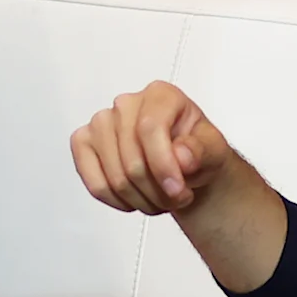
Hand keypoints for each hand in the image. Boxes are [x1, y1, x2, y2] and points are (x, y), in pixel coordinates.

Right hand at [70, 80, 287, 292]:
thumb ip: (202, 150)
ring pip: (115, 178)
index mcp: (160, 95)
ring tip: (160, 199)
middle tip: (176, 198)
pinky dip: (119, 202)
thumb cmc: (196, 153)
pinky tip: (136, 198)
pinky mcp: (83, 143)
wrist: (185, 167)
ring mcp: (100, 123)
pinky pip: (96, 185)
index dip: (163, 165)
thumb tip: (182, 156)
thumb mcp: (213, 150)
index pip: (150, 128)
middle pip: (132, 160)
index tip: (177, 189)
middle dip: (157, 192)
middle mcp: (126, 104)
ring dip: (141, 200)